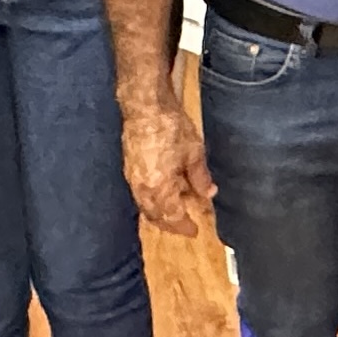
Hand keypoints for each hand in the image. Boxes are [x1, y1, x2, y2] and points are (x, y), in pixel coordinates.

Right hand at [121, 95, 213, 235]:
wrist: (145, 105)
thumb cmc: (171, 127)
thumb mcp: (193, 153)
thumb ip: (200, 177)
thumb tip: (208, 194)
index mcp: (158, 188)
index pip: (171, 216)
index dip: (183, 226)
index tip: (194, 231)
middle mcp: (141, 188)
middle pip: (154, 215)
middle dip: (169, 224)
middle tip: (183, 226)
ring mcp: (132, 178)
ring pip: (145, 206)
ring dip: (160, 213)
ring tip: (175, 211)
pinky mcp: (129, 167)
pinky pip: (140, 194)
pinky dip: (152, 200)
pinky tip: (163, 193)